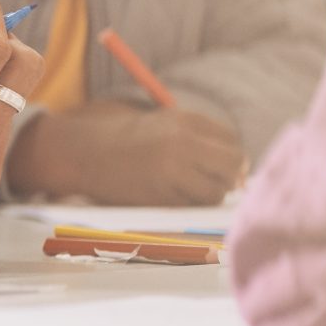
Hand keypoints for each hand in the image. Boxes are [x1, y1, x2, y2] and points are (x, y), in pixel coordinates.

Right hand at [5, 101, 245, 204]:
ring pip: (217, 191)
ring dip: (208, 193)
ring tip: (185, 188)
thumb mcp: (163, 125)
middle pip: (232, 165)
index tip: (217, 164)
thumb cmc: (125, 138)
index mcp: (184, 120)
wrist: (83, 152)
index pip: (232, 142)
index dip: (229, 156)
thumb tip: (241, 174)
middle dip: (228, 177)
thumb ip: (200, 140)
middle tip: (210, 180)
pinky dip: (187, 204)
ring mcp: (173, 169)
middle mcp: (183, 142)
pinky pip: (193, 205)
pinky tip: (167, 194)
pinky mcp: (162, 195)